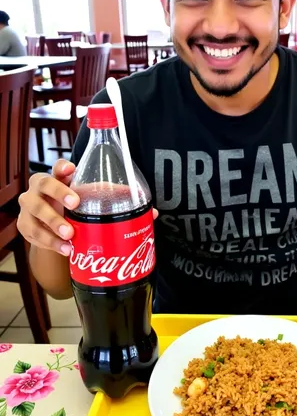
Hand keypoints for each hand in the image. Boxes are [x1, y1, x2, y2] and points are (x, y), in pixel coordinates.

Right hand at [17, 159, 158, 256]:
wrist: (54, 231)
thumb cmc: (76, 210)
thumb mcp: (93, 203)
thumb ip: (118, 204)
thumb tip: (152, 214)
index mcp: (60, 178)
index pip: (58, 166)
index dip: (63, 167)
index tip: (73, 169)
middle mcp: (41, 188)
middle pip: (42, 183)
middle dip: (58, 193)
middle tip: (75, 205)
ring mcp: (30, 207)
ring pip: (35, 211)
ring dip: (52, 223)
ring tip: (70, 236)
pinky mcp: (25, 226)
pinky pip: (32, 233)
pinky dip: (49, 242)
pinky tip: (64, 249)